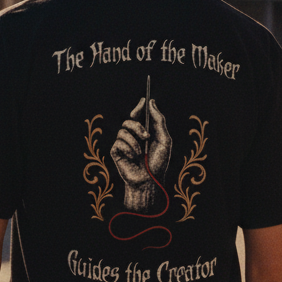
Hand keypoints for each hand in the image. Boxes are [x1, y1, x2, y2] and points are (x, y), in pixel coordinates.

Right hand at [110, 98, 171, 212]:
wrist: (149, 181)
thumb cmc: (158, 163)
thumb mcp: (164, 140)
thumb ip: (159, 121)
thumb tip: (152, 103)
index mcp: (145, 132)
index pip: (140, 115)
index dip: (140, 106)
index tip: (144, 99)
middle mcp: (134, 136)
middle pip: (129, 120)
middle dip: (137, 126)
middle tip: (146, 136)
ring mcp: (124, 144)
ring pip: (123, 130)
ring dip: (134, 141)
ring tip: (141, 153)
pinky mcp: (116, 152)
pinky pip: (118, 142)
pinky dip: (128, 149)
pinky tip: (133, 157)